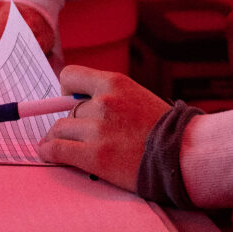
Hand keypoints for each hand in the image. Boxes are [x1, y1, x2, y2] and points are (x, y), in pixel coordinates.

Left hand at [34, 63, 172, 191]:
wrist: (185, 155)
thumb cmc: (164, 130)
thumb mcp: (138, 97)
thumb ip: (111, 98)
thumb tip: (78, 103)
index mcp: (114, 83)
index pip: (70, 76)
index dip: (66, 90)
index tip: (70, 101)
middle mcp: (103, 102)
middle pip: (66, 110)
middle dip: (69, 123)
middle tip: (71, 134)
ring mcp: (98, 129)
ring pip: (59, 130)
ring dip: (57, 139)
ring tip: (57, 146)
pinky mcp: (95, 156)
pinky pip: (57, 150)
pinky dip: (48, 152)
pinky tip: (47, 154)